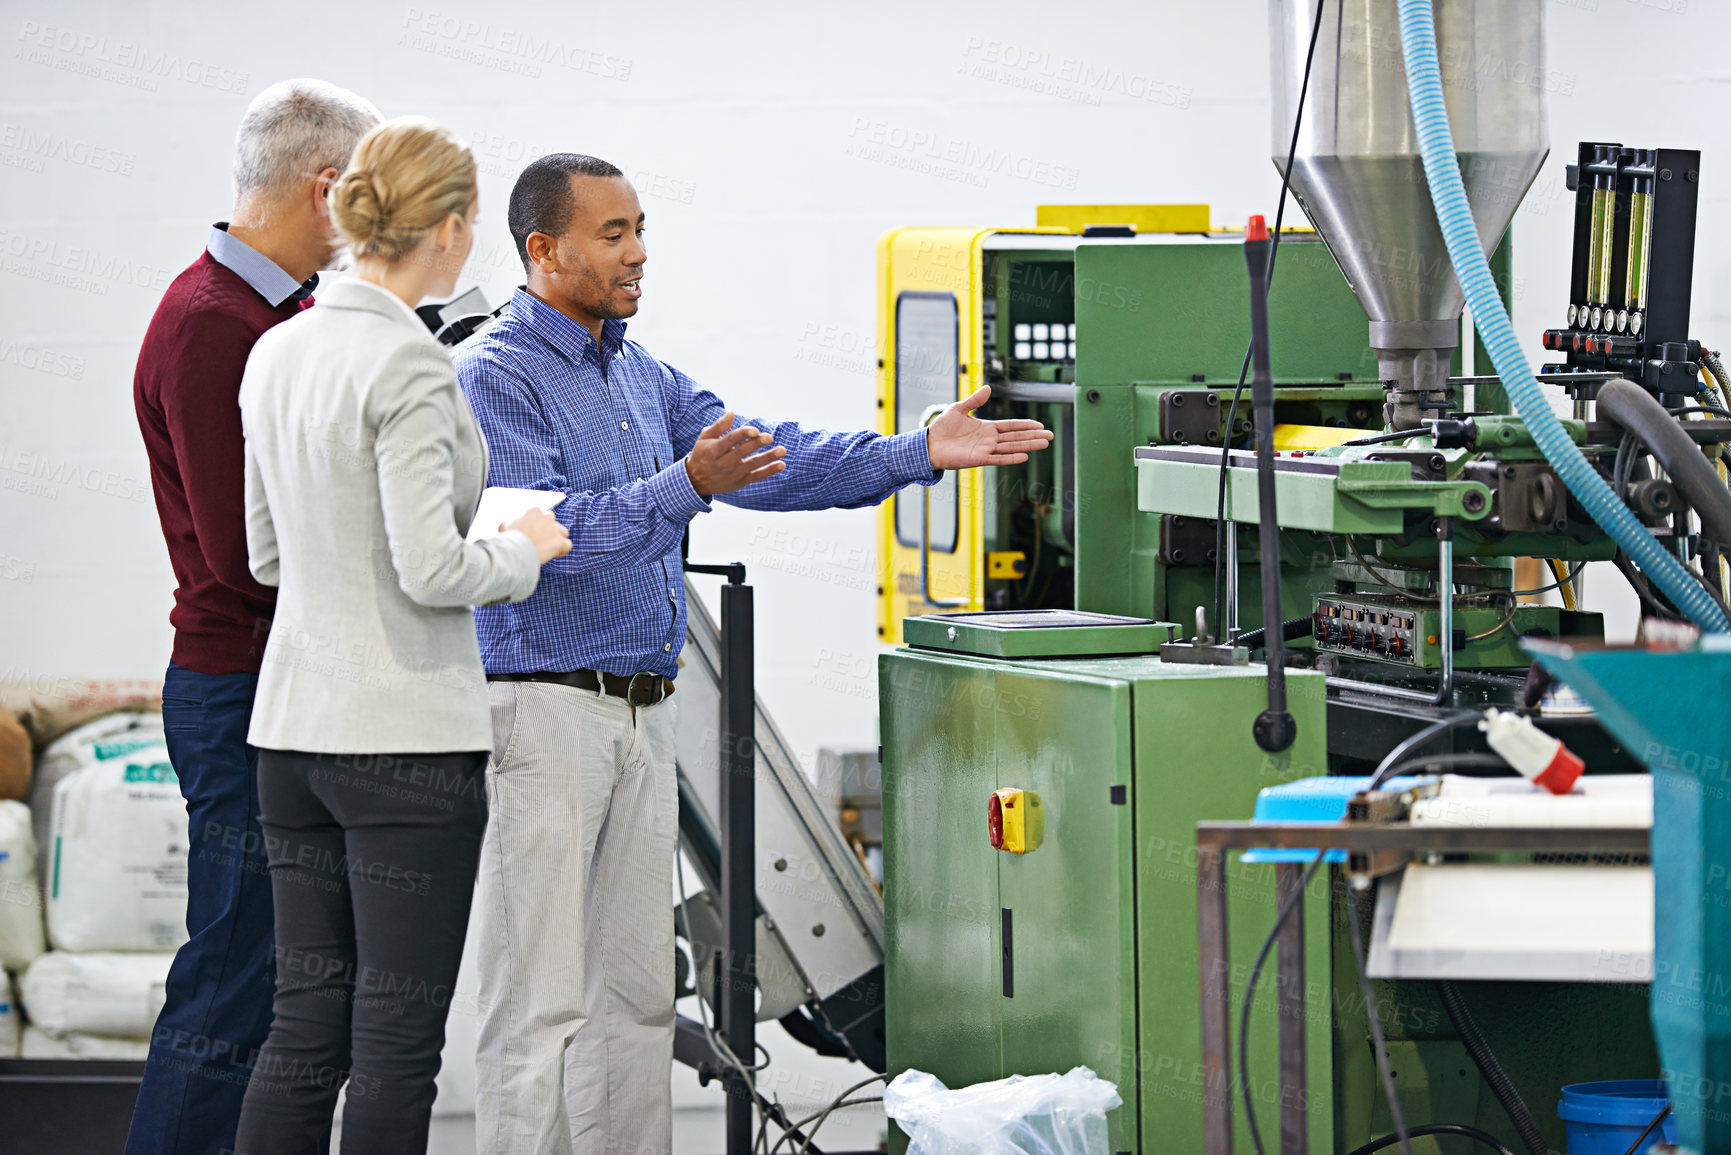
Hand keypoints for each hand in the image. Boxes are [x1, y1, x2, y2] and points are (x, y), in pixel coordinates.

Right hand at [505, 506, 571, 563]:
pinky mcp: (560, 542)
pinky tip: (555, 554)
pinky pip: (568, 545)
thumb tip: (515, 522)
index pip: (542, 515)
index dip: (539, 525)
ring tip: (549, 548)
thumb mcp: (505, 525)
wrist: (515, 550)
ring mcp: (555, 529)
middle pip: (553, 522)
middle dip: (549, 531)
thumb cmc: (509, 539)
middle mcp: (547, 517)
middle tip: (541, 541)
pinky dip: (563, 550)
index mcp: (535, 511)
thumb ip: (513, 521)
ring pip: (563, 532)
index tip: (534, 534)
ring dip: (557, 539)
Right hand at [684, 410, 786, 496]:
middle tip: (770, 437)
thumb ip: (719, 426)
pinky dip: (769, 471)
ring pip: (753, 464)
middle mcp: (724, 462)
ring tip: (782, 450)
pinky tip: (781, 464)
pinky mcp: (741, 481)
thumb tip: (731, 413)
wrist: (696, 481)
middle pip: (742, 452)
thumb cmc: (702, 454)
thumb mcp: (704, 438)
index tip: (755, 430)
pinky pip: (757, 476)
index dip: (743, 434)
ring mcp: (733, 473)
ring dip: (768, 457)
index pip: (730, 440)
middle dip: (756, 444)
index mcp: (715, 449)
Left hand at [925, 386, 1054, 469]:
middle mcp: (989, 439)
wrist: (929, 444)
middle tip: (1051, 436)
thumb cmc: (942, 428)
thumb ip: (974, 399)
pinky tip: (1024, 456)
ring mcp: (985, 450)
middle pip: (1016, 437)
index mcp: (986, 427)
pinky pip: (998, 459)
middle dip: (1033, 436)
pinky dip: (1011, 458)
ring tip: (1044, 444)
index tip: (1040, 425)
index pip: (1011, 426)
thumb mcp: (958, 408)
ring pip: (1011, 447)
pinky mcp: (978, 459)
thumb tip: (988, 387)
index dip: (1025, 425)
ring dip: (1028, 445)